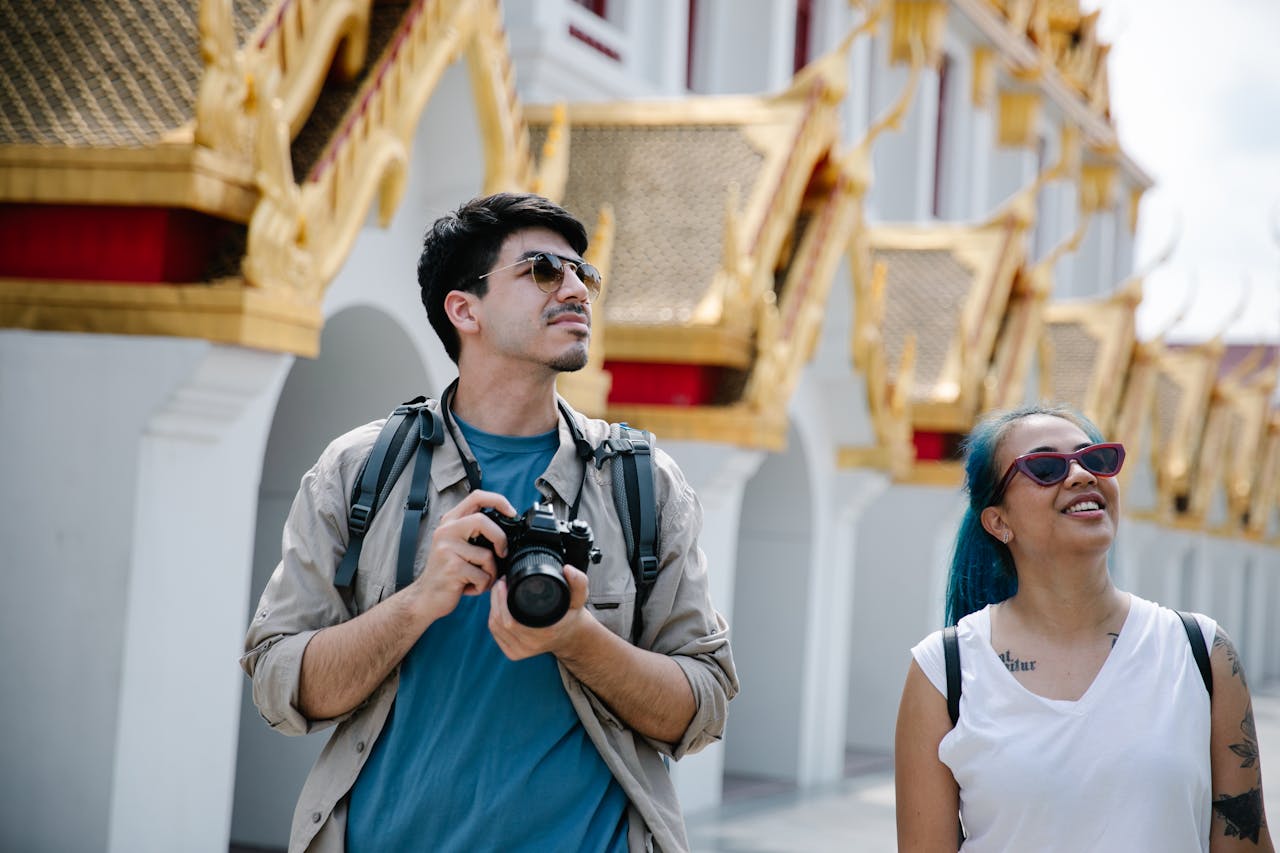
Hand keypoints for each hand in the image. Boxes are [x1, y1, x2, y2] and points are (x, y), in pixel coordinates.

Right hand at [406, 490, 516, 623]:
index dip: (498, 501)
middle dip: (500, 539)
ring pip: (487, 555)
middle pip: (482, 521)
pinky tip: (469, 587)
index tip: (512, 512)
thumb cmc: (447, 572)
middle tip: (502, 553)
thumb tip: (507, 527)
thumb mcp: (457, 544)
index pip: (476, 497)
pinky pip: (482, 576)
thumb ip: (474, 532)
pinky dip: (482, 586)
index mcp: (450, 522)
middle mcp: (446, 531)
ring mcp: (447, 549)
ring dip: (491, 573)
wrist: (425, 597)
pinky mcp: (452, 568)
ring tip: (479, 579)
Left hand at [488, 563, 591, 659]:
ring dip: (493, 607)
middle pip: (499, 622)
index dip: (502, 599)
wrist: (569, 637)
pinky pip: (495, 634)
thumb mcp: (579, 598)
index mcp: (545, 633)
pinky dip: (493, 618)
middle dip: (495, 599)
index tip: (505, 581)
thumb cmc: (570, 616)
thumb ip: (579, 582)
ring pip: (495, 627)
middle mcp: (532, 645)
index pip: (511, 620)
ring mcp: (521, 651)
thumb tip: (568, 569)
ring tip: (499, 591)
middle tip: (501, 583)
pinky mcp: (514, 654)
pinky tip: (498, 607)